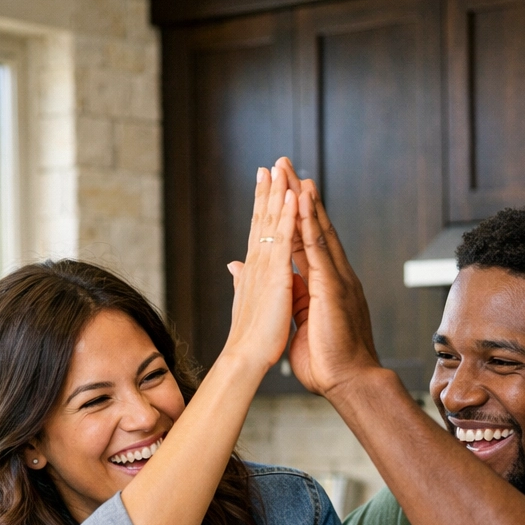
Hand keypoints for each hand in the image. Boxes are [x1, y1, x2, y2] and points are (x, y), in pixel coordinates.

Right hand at [223, 165, 298, 373]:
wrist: (250, 360)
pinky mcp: (277, 278)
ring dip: (276, 194)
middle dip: (268, 192)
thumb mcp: (250, 302)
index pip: (263, 233)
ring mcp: (268, 269)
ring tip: (279, 167)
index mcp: (261, 273)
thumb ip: (244, 279)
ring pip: (273, 224)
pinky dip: (287, 217)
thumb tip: (235, 264)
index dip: (264, 208)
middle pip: (265, 221)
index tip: (266, 184)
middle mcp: (261, 266)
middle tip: (270, 164)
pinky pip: (285, 241)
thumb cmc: (253, 338)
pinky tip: (290, 196)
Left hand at [273, 159, 379, 398]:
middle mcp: (334, 276)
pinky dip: (310, 221)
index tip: (283, 192)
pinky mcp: (333, 286)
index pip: (307, 244)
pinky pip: (319, 247)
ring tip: (291, 170)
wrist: (348, 381)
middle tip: (286, 166)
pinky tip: (302, 199)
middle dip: (300, 197)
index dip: (295, 217)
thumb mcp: (302, 324)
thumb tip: (279, 290)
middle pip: (314, 227)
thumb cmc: (328, 361)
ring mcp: (336, 278)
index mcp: (325, 286)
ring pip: (318, 229)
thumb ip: (292, 302)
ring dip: (304, 199)